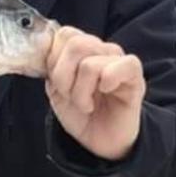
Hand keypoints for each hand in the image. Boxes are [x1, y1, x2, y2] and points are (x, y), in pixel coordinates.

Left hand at [45, 26, 145, 161]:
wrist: (100, 141)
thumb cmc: (80, 114)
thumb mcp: (55, 89)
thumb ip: (48, 64)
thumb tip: (41, 40)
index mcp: (82, 49)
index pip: (65, 34)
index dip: (54, 60)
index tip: (56, 83)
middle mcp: (101, 49)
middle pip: (76, 45)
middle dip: (64, 77)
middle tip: (69, 96)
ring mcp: (119, 60)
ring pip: (90, 64)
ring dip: (81, 92)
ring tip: (86, 104)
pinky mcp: (134, 75)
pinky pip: (122, 66)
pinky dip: (107, 82)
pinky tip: (106, 93)